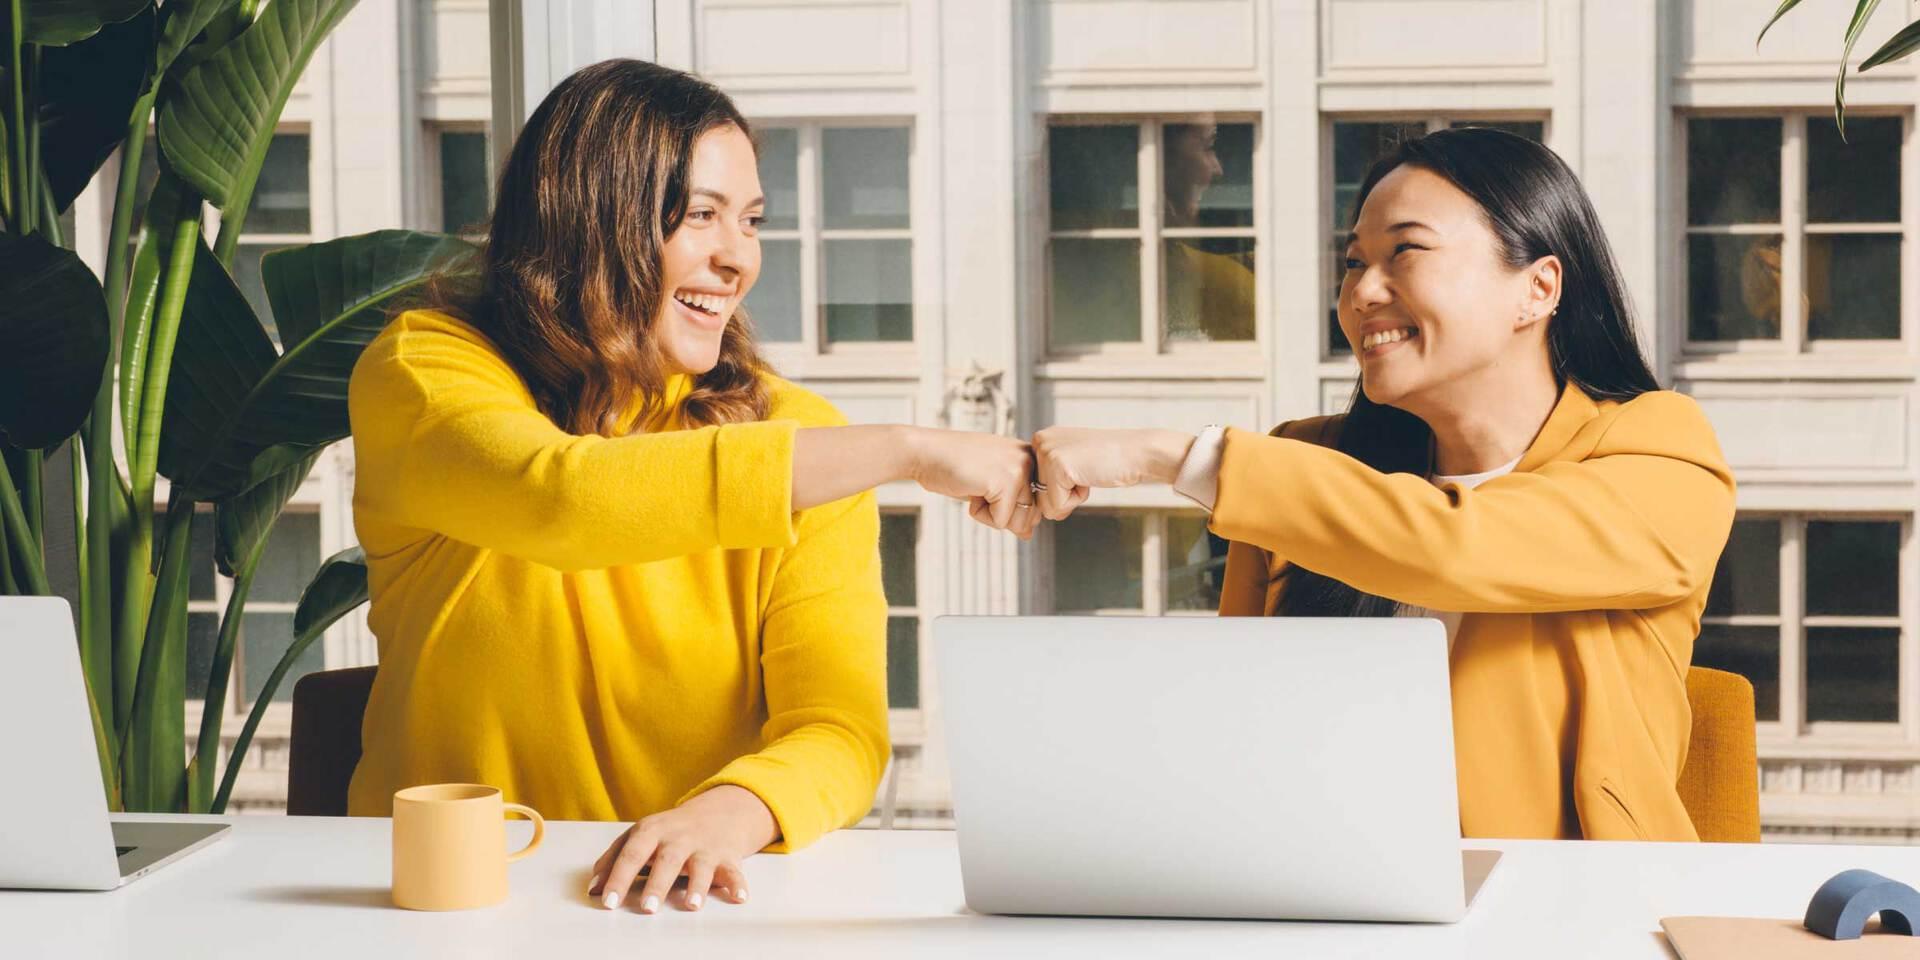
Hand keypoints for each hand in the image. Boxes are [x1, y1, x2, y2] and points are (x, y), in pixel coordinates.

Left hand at [588, 785, 775, 913]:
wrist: (718, 812)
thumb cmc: (670, 831)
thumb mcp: (640, 835)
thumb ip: (614, 858)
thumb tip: (594, 888)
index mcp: (651, 831)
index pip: (631, 855)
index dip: (619, 878)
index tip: (608, 902)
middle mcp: (678, 838)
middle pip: (667, 860)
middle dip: (658, 884)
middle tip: (648, 907)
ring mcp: (704, 848)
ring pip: (701, 866)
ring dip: (698, 886)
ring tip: (691, 905)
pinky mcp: (727, 857)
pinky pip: (734, 872)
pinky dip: (738, 885)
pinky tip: (738, 898)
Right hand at [905, 427, 1040, 539]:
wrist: (925, 453)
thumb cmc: (952, 465)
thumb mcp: (990, 485)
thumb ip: (1013, 505)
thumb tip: (1028, 533)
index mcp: (1029, 456)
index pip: (1037, 503)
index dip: (1011, 507)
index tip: (988, 487)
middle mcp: (1029, 460)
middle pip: (1030, 516)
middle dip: (1001, 511)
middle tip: (979, 486)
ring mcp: (1019, 469)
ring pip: (1018, 521)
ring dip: (991, 513)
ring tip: (976, 487)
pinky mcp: (1006, 482)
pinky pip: (999, 521)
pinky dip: (979, 514)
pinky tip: (970, 489)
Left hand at [1030, 427, 1194, 521]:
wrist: (1138, 453)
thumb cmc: (1110, 462)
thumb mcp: (1072, 464)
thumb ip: (1050, 478)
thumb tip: (1035, 510)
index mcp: (1041, 440)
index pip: (1034, 486)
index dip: (1061, 489)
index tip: (1081, 470)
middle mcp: (1038, 441)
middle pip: (1037, 496)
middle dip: (1064, 495)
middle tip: (1087, 472)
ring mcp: (1046, 452)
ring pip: (1045, 504)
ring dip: (1070, 499)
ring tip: (1088, 474)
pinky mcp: (1056, 466)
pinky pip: (1057, 505)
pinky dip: (1077, 500)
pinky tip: (1090, 477)